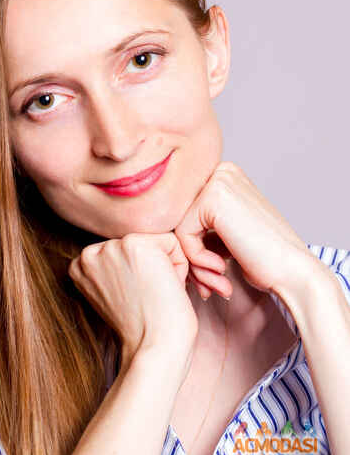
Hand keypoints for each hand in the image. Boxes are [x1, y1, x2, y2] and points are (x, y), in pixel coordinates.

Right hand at [67, 232, 199, 380]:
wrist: (155, 348)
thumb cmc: (144, 328)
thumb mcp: (116, 293)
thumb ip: (116, 267)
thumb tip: (136, 246)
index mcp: (81, 266)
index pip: (126, 253)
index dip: (140, 277)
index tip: (136, 300)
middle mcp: (89, 253)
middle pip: (141, 244)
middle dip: (153, 269)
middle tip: (147, 299)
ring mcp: (110, 247)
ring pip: (157, 243)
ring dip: (165, 267)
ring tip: (155, 294)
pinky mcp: (134, 244)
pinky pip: (172, 242)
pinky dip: (178, 266)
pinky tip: (164, 288)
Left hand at [173, 161, 310, 299]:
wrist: (293, 271)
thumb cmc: (264, 260)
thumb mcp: (225, 234)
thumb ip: (200, 225)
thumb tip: (162, 230)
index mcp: (224, 175)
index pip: (184, 211)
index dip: (191, 246)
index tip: (206, 274)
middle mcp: (220, 171)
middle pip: (178, 216)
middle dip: (189, 255)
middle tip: (207, 283)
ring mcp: (217, 181)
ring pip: (178, 226)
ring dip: (193, 261)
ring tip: (214, 280)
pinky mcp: (212, 198)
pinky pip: (183, 233)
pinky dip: (196, 258)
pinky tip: (220, 268)